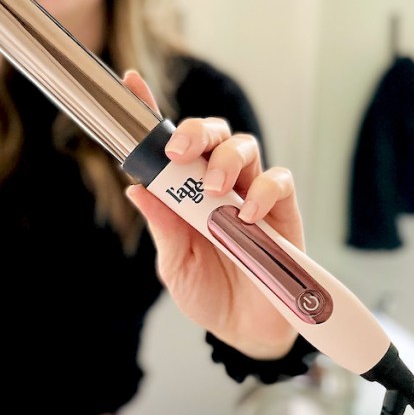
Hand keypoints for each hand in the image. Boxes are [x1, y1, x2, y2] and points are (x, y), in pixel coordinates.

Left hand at [121, 70, 301, 359]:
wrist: (247, 331)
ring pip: (245, 147)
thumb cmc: (209, 294)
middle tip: (179, 152)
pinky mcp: (282, 211)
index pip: (169, 144)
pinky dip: (263, 191)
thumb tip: (137, 188)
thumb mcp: (175, 265)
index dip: (151, 111)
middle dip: (195, 133)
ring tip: (213, 190)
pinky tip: (247, 214)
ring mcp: (250, 194)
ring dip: (225, 160)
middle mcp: (217, 185)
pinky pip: (277, 182)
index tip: (131, 83)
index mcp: (184, 193)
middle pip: (212, 134)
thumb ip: (163, 227)